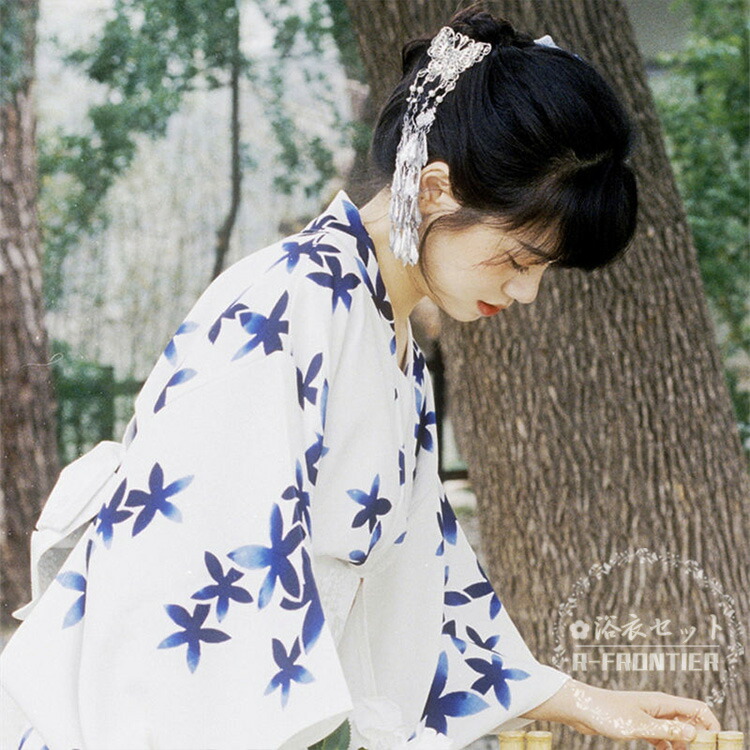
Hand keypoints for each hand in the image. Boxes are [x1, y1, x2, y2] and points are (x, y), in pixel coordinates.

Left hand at [521, 679, 720, 748]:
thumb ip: (667, 732)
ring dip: (682, 745)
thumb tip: (694, 735)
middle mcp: (658, 707)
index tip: (713, 745)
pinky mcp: (638, 724)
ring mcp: (649, 716)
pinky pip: (661, 737)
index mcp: (662, 702)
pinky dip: (666, 747)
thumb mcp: (640, 726)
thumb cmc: (607, 712)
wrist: (581, 709)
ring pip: (675, 731)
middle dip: (698, 738)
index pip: (697, 709)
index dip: (710, 725)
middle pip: (689, 721)